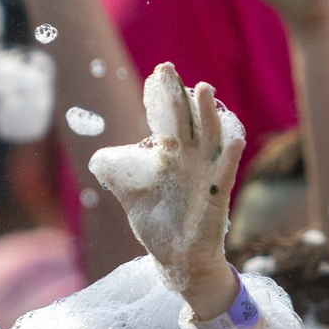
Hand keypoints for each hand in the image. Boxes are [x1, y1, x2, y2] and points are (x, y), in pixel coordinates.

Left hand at [88, 63, 242, 308]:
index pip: (171, 119)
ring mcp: (205, 177)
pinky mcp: (215, 199)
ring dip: (209, 116)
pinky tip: (232, 142)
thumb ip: (116, 173)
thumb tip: (96, 159)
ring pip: (211, 140)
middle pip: (190, 121)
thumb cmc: (159, 224)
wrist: (175, 260)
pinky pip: (224, 176)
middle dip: (183, 96)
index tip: (160, 70)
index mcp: (173, 156)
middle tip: (172, 69)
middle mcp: (192, 161)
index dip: (165, 96)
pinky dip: (228, 159)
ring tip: (204, 90)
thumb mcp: (131, 195)